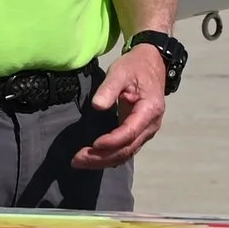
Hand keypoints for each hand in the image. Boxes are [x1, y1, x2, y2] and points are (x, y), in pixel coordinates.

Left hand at [76, 42, 167, 168]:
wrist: (151, 65)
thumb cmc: (135, 67)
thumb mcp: (120, 72)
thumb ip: (108, 89)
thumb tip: (97, 106)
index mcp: (150, 110)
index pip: (130, 132)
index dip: (112, 141)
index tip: (93, 145)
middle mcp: (151, 125)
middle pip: (127, 149)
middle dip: (102, 157)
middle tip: (77, 160)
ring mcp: (147, 131)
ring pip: (126, 153)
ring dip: (103, 160)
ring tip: (80, 162)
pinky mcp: (140, 133)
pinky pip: (126, 149)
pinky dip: (110, 157)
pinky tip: (93, 160)